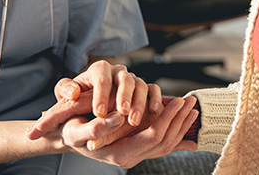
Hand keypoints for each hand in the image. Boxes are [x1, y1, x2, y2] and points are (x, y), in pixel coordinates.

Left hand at [28, 61, 161, 137]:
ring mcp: (133, 79)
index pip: (102, 79)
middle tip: (122, 113)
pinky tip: (153, 110)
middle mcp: (118, 71)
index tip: (99, 112)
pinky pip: (153, 88)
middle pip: (125, 79)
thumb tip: (73, 92)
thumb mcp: (65, 95)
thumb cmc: (77, 99)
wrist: (89, 105)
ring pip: (140, 84)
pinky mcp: (145, 88)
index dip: (101, 95)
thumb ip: (65, 91)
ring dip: (139, 102)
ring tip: (134, 120)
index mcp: (99, 69)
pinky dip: (155, 97)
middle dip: (124, 96)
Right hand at [56, 94, 198, 168]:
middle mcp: (129, 157)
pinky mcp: (137, 147)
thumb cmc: (70, 131)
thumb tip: (120, 117)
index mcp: (119, 154)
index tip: (178, 101)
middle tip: (192, 101)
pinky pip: (161, 143)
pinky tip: (184, 122)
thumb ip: (99, 125)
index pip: (153, 136)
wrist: (66, 138)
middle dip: (180, 120)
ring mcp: (135, 154)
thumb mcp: (78, 128)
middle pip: (165, 141)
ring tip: (192, 108)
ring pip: (166, 144)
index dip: (168, 118)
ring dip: (181, 124)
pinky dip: (175, 131)